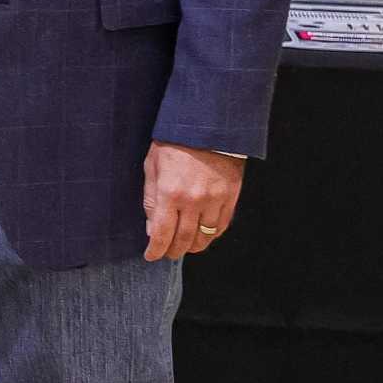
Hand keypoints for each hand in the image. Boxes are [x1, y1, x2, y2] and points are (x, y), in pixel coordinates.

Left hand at [142, 141, 244, 260]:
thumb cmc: (174, 142)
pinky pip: (221, 226)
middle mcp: (194, 200)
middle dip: (173, 251)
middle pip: (184, 239)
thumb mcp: (152, 166)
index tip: (151, 256)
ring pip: (205, 237)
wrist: (208, 126)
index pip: (162, 233)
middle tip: (167, 254)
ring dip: (193, 246)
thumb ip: (151, 199)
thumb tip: (151, 228)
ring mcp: (215, 200)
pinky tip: (203, 235)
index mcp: (170, 192)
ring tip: (184, 247)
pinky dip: (211, 235)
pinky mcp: (230, 197)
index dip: (156, 249)